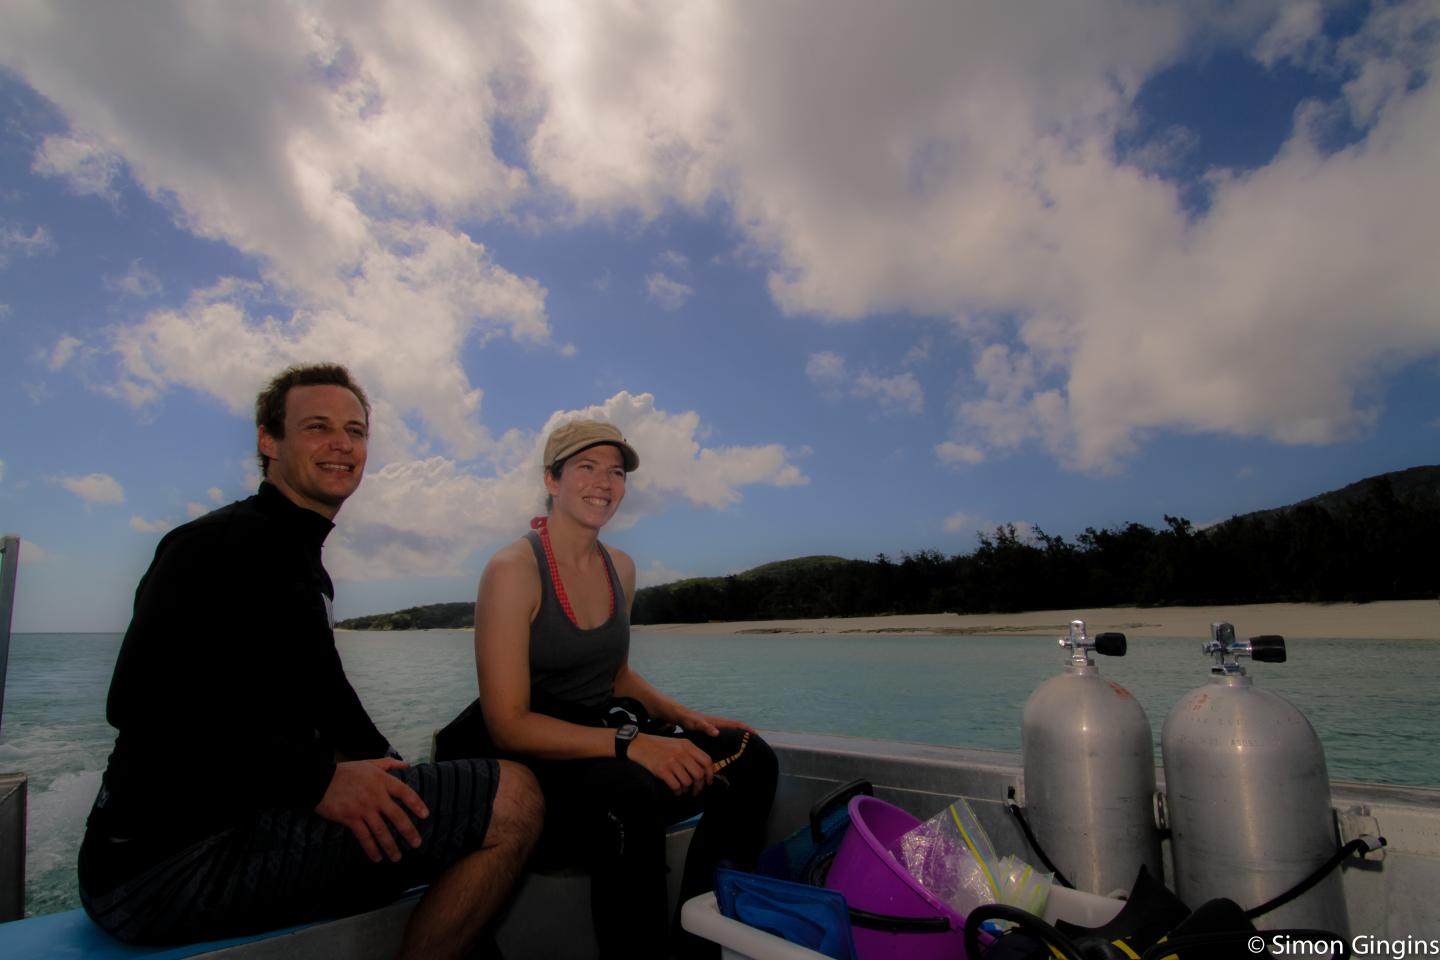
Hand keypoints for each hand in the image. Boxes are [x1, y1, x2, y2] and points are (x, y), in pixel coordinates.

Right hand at [315, 758, 429, 862]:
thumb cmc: (345, 771)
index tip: (425, 815)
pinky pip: (364, 836)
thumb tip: (406, 764)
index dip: (416, 804)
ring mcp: (363, 808)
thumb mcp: (369, 763)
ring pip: (381, 830)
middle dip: (408, 831)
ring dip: (390, 846)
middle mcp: (376, 795)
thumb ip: (388, 764)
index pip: (405, 792)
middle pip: (397, 815)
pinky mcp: (350, 818)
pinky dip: (371, 848)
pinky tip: (377, 857)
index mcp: (382, 780)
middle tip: (417, 843)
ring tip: (397, 857)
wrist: (319, 780)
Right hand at [628, 734, 714, 795]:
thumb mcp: (677, 743)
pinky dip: (678, 792)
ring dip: (687, 790)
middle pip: (699, 774)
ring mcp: (672, 761)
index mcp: (687, 745)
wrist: (638, 744)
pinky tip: (675, 791)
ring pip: (688, 782)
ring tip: (683, 790)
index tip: (708, 781)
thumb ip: (689, 752)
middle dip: (699, 786)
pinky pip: (676, 786)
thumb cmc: (658, 745)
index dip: (710, 773)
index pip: (706, 760)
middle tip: (696, 791)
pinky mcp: (662, 770)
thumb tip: (702, 769)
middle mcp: (681, 752)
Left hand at [676, 710, 753, 737]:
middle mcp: (720, 723)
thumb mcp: (697, 724)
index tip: (756, 734)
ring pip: (733, 729)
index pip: (737, 724)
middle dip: (747, 732)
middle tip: (756, 742)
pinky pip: (727, 732)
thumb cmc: (689, 720)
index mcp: (719, 722)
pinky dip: (733, 736)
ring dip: (741, 734)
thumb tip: (717, 733)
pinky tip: (732, 744)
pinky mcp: (714, 729)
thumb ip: (706, 728)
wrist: (682, 716)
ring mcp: (718, 725)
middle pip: (738, 727)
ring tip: (748, 744)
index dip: (747, 728)